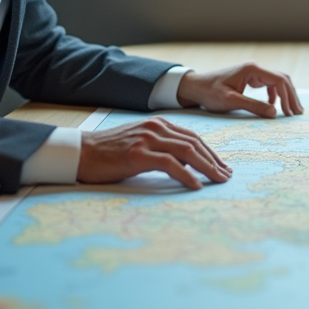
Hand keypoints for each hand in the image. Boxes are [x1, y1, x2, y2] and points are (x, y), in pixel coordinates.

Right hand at [77, 117, 230, 188]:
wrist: (82, 152)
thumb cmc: (109, 153)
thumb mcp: (140, 144)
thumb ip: (161, 148)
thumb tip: (186, 164)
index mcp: (158, 124)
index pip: (192, 137)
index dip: (210, 152)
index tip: (221, 166)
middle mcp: (156, 128)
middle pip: (194, 143)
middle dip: (214, 160)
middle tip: (227, 175)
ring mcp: (148, 139)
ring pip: (187, 151)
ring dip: (207, 167)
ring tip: (218, 180)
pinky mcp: (139, 154)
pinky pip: (171, 164)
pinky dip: (187, 175)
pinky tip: (196, 185)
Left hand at [176, 61, 303, 117]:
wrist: (195, 87)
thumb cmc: (210, 93)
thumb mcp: (231, 101)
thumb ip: (253, 106)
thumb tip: (275, 113)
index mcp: (252, 69)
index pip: (279, 81)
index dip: (288, 97)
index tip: (290, 114)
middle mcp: (255, 68)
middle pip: (282, 79)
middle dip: (292, 96)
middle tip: (298, 113)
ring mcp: (253, 72)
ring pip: (277, 81)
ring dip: (286, 95)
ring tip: (292, 111)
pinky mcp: (250, 78)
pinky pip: (269, 84)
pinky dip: (276, 95)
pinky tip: (275, 106)